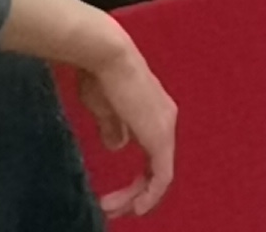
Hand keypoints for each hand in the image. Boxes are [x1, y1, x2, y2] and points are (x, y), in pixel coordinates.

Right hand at [0, 0, 177, 218]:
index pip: (151, 153)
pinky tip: (137, 208)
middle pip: (156, 167)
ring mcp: (165, 127)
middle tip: (109, 209)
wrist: (105, 55)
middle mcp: (166, 119)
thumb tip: (119, 145)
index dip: (136, 179)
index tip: (111, 196)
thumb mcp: (105, 106)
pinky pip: (161, 175)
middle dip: (134, 193)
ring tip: (111, 209)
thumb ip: (114, 126)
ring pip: (158, 175)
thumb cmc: (99, 74)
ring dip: (136, 196)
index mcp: (154, 111)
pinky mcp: (159, 136)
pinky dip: (150, 195)